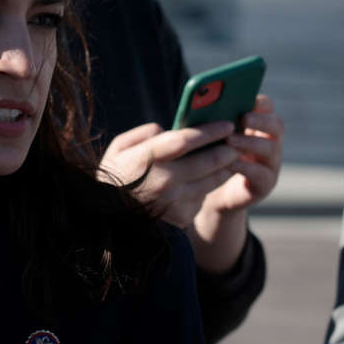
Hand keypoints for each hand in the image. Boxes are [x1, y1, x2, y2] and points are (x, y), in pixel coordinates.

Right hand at [98, 120, 238, 228]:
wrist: (107, 219)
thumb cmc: (113, 177)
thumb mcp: (118, 149)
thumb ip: (144, 134)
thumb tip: (168, 130)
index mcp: (146, 159)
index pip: (186, 140)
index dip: (210, 131)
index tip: (227, 123)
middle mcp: (164, 181)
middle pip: (209, 161)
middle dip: (228, 149)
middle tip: (237, 142)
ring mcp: (174, 201)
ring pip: (212, 180)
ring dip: (225, 168)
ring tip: (230, 158)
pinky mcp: (181, 216)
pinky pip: (202, 197)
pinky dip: (207, 187)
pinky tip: (207, 180)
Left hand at [188, 95, 283, 271]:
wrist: (208, 196)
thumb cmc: (206, 159)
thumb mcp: (208, 138)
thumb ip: (210, 123)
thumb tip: (197, 105)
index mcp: (256, 125)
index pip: (267, 107)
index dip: (259, 102)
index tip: (248, 98)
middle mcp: (269, 142)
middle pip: (276, 125)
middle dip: (260, 120)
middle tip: (243, 117)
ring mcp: (270, 164)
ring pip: (271, 148)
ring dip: (250, 142)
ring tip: (230, 139)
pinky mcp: (264, 184)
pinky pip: (260, 173)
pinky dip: (244, 166)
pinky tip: (228, 162)